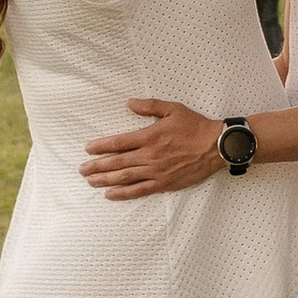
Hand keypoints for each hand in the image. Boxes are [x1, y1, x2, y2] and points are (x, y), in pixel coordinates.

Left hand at [83, 98, 223, 196]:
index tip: (88, 149)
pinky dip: (123, 193)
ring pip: (125, 177)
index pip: (119, 143)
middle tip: (82, 169)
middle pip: (117, 162)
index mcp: (150, 136)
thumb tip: (129, 103)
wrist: (216, 146)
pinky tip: (110, 195)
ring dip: (105, 180)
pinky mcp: (164, 184)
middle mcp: (150, 156)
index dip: (101, 146)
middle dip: (97, 166)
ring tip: (90, 181)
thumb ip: (149, 106)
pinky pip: (139, 190)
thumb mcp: (173, 109)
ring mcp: (156, 171)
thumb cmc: (195, 126)